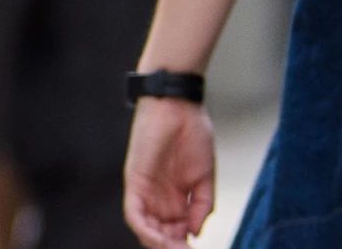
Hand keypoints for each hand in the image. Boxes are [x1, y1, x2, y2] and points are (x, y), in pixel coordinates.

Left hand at [124, 96, 217, 247]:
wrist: (179, 107)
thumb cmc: (194, 134)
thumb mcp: (206, 175)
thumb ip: (203, 204)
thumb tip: (196, 232)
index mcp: (176, 198)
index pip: (176, 230)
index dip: (184, 243)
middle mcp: (158, 199)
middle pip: (161, 232)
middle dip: (171, 246)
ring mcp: (145, 192)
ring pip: (146, 228)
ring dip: (157, 242)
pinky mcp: (134, 184)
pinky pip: (134, 214)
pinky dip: (144, 229)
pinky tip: (156, 238)